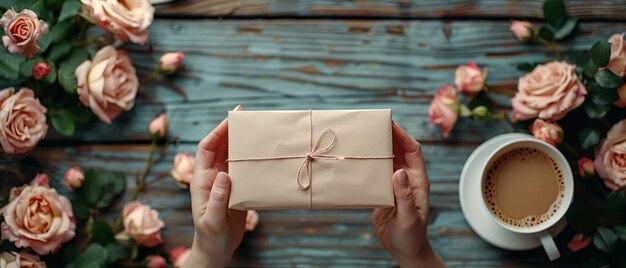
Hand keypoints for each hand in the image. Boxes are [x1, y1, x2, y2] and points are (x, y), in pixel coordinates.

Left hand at [184, 106, 246, 267]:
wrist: (217, 250)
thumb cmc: (211, 236)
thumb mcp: (213, 220)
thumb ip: (217, 198)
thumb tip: (224, 174)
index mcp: (202, 180)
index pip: (206, 148)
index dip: (217, 132)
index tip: (230, 119)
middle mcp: (213, 176)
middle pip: (220, 146)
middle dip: (230, 129)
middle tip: (245, 115)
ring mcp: (225, 182)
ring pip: (232, 154)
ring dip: (242, 141)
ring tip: (256, 129)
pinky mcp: (237, 189)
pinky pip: (243, 168)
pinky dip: (251, 158)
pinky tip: (262, 153)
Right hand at [372, 123, 443, 266]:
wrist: (404, 251)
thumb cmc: (411, 237)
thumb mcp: (408, 218)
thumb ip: (404, 195)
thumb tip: (398, 171)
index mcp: (418, 181)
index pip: (413, 150)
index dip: (403, 135)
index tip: (389, 124)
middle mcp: (407, 179)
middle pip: (399, 150)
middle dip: (388, 136)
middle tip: (371, 125)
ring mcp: (395, 184)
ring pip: (387, 159)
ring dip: (377, 148)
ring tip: (362, 137)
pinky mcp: (383, 191)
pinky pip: (377, 172)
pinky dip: (368, 163)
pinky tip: (357, 160)